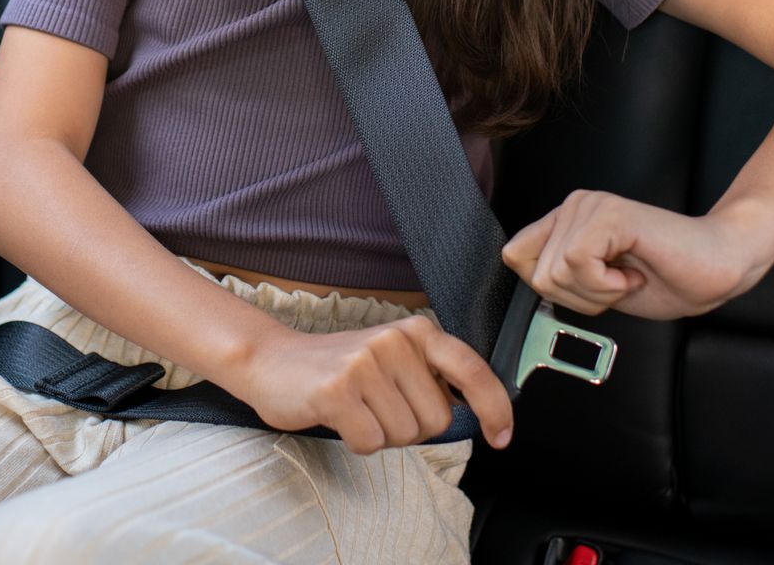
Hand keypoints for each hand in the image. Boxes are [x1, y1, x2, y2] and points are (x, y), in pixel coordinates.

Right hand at [229, 317, 514, 455]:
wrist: (272, 362)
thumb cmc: (339, 369)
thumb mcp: (393, 359)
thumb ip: (431, 377)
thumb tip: (476, 415)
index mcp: (416, 331)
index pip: (472, 369)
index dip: (494, 407)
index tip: (502, 435)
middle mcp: (394, 340)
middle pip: (438, 420)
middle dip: (412, 428)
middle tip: (377, 407)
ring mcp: (365, 363)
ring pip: (404, 435)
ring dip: (382, 435)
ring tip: (357, 409)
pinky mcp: (337, 390)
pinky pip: (371, 442)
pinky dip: (356, 442)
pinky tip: (339, 418)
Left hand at [500, 189, 773, 320]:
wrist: (717, 268)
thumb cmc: (665, 278)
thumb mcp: (595, 288)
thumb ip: (558, 277)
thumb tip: (527, 279)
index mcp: (566, 220)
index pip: (516, 256)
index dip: (554, 289)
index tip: (596, 288)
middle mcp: (573, 206)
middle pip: (536, 275)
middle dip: (580, 297)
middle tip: (620, 283)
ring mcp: (590, 206)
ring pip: (555, 273)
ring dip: (597, 292)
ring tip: (629, 275)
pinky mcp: (609, 215)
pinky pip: (577, 264)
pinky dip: (606, 285)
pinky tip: (633, 273)